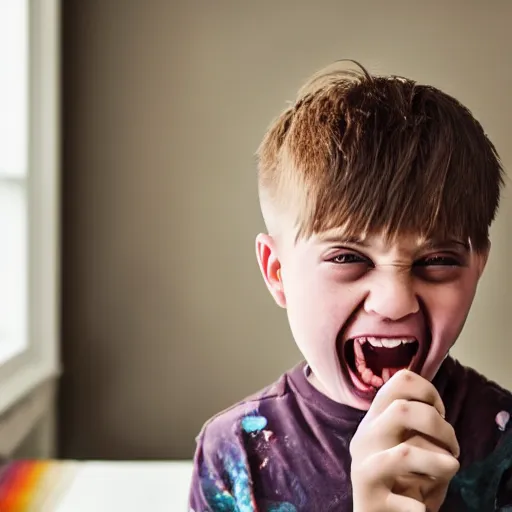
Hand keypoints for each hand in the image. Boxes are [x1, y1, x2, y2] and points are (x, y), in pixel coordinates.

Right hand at [350, 370, 459, 511]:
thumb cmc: (397, 476)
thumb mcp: (401, 440)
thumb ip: (411, 421)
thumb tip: (435, 405)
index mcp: (375, 417)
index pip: (400, 381)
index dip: (429, 392)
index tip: (440, 413)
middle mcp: (366, 435)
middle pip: (402, 409)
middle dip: (440, 427)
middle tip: (452, 447)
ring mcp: (364, 465)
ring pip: (406, 453)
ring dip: (440, 463)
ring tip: (448, 472)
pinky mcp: (369, 497)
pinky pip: (401, 500)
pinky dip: (418, 506)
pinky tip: (421, 508)